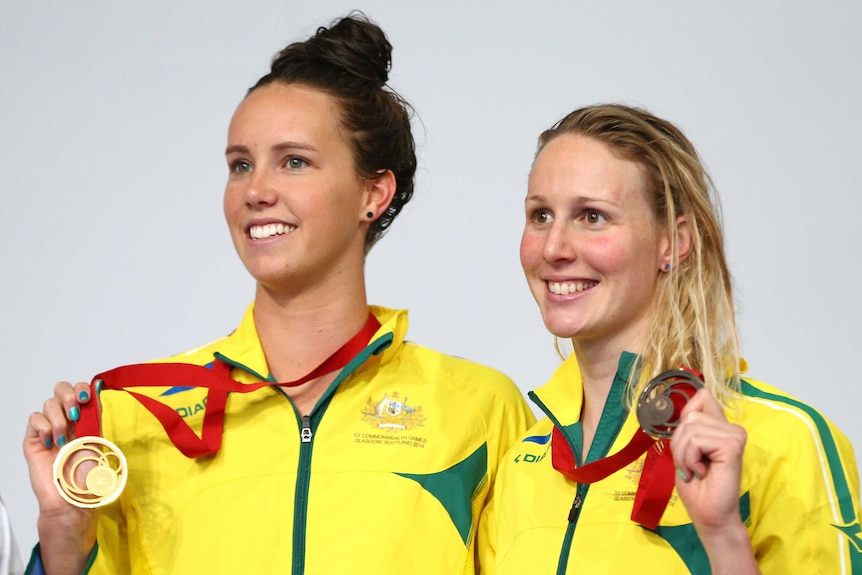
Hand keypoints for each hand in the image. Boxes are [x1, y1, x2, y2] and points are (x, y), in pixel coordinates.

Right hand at [23, 381, 98, 574]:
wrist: (73, 497)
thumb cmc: (88, 474)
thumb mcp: (98, 439)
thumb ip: (95, 414)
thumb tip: (99, 386)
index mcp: (84, 419)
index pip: (78, 390)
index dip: (81, 388)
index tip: (86, 398)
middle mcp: (67, 421)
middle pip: (60, 389)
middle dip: (68, 395)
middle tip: (76, 412)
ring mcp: (49, 430)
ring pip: (48, 404)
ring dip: (60, 419)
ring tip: (65, 439)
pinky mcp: (34, 441)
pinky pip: (34, 420)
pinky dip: (44, 427)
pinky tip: (52, 442)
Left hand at [670, 389, 759, 573]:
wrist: (709, 516)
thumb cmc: (697, 487)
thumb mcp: (685, 449)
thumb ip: (690, 426)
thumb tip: (694, 397)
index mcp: (720, 427)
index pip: (702, 396)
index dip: (687, 414)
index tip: (688, 443)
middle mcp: (731, 428)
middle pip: (690, 414)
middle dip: (679, 442)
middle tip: (690, 465)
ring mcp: (735, 435)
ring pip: (691, 426)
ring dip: (683, 453)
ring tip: (695, 470)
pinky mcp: (733, 446)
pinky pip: (697, 439)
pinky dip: (690, 458)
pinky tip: (702, 472)